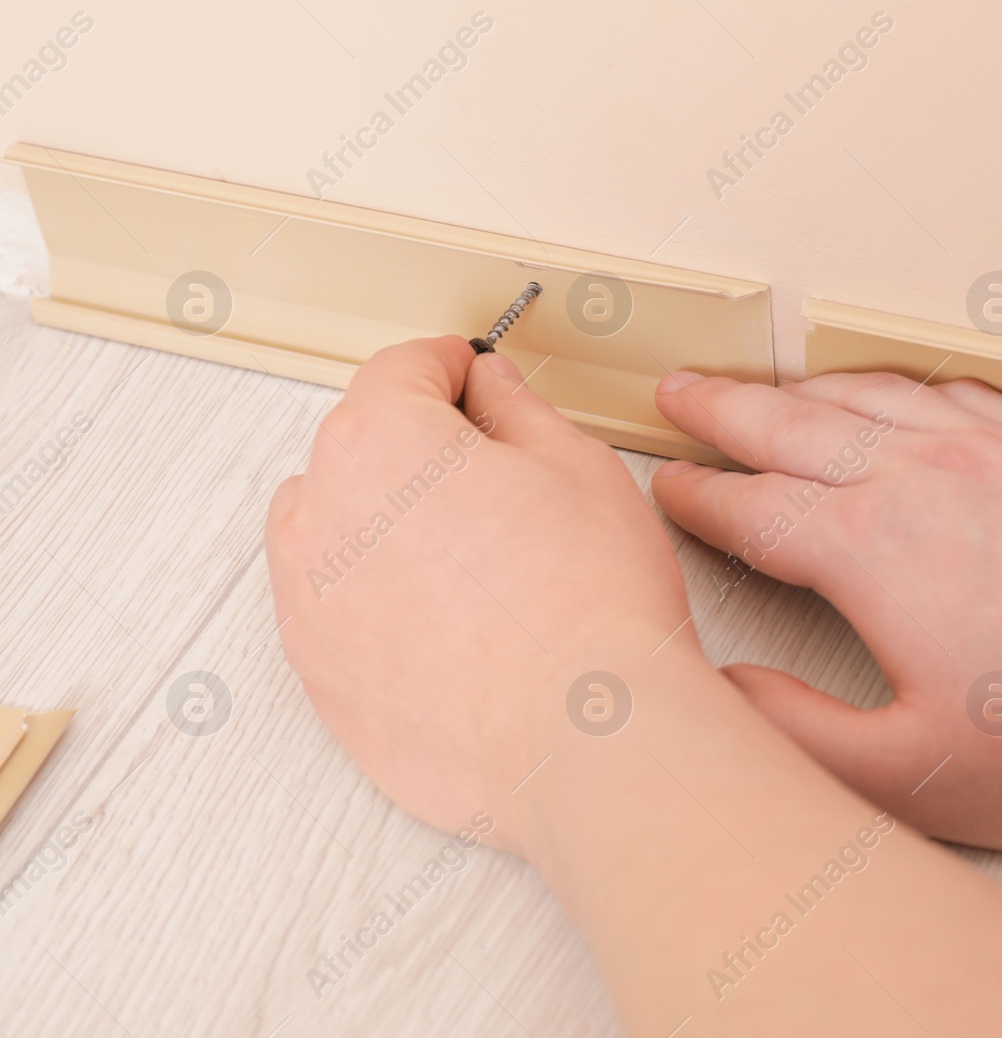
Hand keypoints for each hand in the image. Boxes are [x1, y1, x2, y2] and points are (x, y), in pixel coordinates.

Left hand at [265, 338, 696, 850]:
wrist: (582, 738)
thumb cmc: (589, 605)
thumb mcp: (577, 465)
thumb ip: (516, 409)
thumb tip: (490, 392)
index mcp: (378, 440)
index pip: (401, 368)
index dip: (452, 366)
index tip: (474, 377)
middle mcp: (320, 516)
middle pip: (360, 449)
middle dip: (418, 451)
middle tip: (498, 481)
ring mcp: (309, 607)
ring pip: (339, 533)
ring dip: (390, 528)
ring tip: (479, 566)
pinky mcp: (321, 681)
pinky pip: (341, 614)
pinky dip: (383, 605)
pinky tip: (459, 627)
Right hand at [652, 370, 1001, 852]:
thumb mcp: (914, 773)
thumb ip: (798, 731)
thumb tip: (729, 690)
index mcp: (864, 550)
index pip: (750, 509)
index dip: (697, 500)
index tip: (668, 490)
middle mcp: (913, 478)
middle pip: (788, 425)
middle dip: (720, 410)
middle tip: (675, 394)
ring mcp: (983, 450)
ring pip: (862, 396)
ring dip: (796, 387)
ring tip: (758, 383)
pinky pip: (946, 390)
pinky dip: (894, 384)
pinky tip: (890, 391)